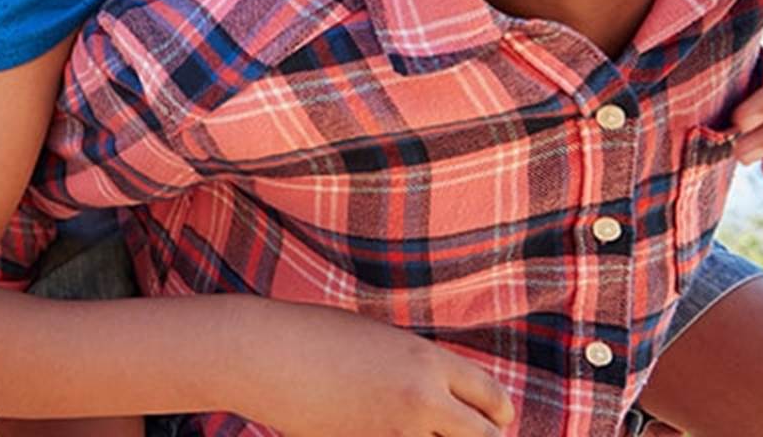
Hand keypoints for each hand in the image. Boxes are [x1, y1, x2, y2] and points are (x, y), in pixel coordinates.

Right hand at [241, 307, 514, 436]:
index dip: (499, 412)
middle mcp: (421, 398)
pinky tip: (378, 430)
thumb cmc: (312, 335)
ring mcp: (395, 432)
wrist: (262, 352)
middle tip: (469, 435)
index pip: (491, 396)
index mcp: (426, 360)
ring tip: (415, 428)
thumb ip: (416, 367)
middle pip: (482, 436)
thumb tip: (445, 395)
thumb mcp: (377, 340)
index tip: (498, 420)